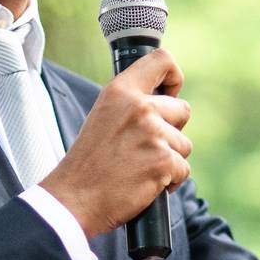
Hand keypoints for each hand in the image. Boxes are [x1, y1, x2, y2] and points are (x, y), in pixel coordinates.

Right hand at [40, 49, 191, 238]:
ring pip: (184, 144)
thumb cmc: (87, 164)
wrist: (75, 198)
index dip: (174, 77)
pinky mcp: (163, 161)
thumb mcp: (103, 117)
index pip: (163, 61)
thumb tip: (163, 101)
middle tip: (146, 148)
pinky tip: (147, 184)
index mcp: (121, 91)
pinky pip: (184, 169)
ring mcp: (153, 134)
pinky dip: (170, 181)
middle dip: (172, 131)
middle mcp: (139, 107)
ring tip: (141, 168)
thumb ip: (130, 105)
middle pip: (183, 109)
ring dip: (170, 159)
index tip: (170, 93)